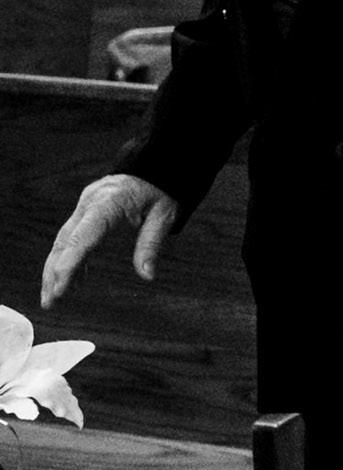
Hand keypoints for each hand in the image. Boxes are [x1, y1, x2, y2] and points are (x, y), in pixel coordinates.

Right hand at [42, 173, 180, 307]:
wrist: (152, 167)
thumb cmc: (159, 190)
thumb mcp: (164, 215)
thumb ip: (152, 244)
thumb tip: (147, 275)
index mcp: (109, 202)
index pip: (83, 236)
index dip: (70, 264)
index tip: (61, 289)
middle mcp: (89, 204)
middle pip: (65, 242)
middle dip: (54, 273)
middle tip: (50, 302)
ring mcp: (84, 208)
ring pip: (63, 241)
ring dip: (55, 269)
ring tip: (53, 298)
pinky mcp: (85, 213)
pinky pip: (72, 238)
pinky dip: (70, 259)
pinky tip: (73, 280)